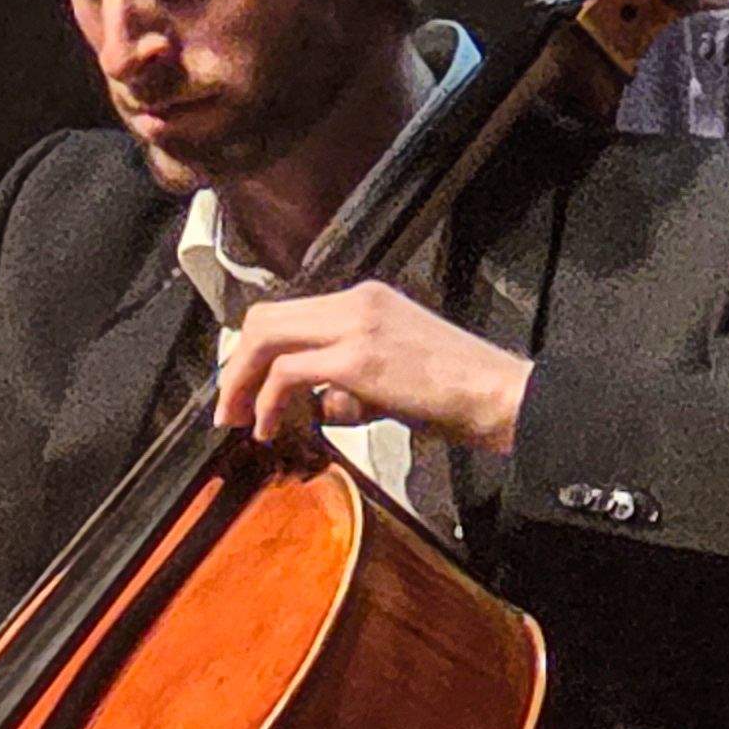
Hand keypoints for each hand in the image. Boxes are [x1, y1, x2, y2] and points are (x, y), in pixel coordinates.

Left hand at [213, 283, 530, 455]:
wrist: (500, 395)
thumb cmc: (458, 394)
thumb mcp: (395, 376)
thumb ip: (350, 383)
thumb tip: (316, 406)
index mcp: (366, 299)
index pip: (289, 312)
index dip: (254, 351)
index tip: (245, 389)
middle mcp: (357, 301)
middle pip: (265, 318)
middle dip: (236, 365)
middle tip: (228, 408)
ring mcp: (356, 325)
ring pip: (267, 337)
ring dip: (243, 383)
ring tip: (241, 421)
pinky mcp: (358, 359)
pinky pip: (288, 373)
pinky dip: (269, 403)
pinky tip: (272, 428)